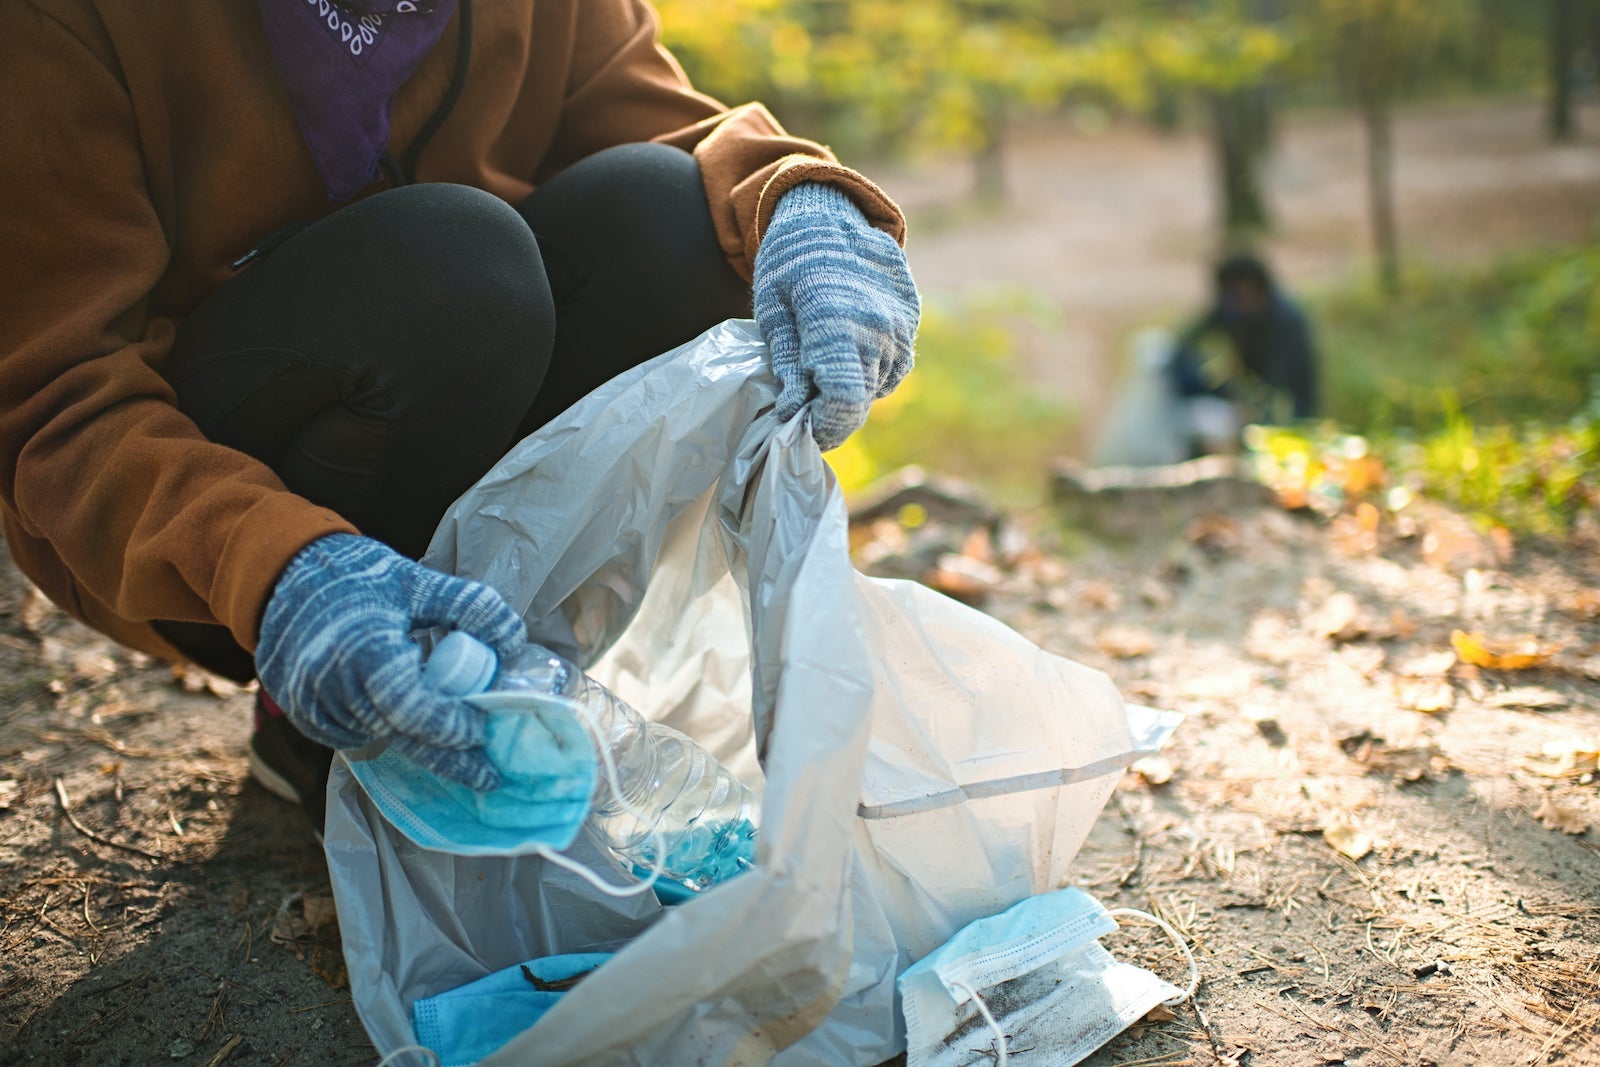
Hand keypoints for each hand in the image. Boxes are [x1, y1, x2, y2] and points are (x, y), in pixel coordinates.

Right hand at [256, 534, 525, 789]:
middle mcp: (333, 687)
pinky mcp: (301, 715)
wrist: (281, 576)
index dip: (452, 725)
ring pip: (377, 737)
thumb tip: (514, 639)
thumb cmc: (355, 575)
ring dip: (412, 738)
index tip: (484, 730)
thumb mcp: (417, 581)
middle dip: (447, 757)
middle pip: (401, 736)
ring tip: (446, 729)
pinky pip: (350, 735)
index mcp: (366, 652)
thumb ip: (469, 606)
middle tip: (489, 775)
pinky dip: (379, 729)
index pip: (415, 710)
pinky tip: (397, 715)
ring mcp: (311, 706)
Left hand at [753, 182, 919, 449]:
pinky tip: (848, 348)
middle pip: (861, 400)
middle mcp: (878, 327)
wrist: (829, 211)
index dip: (823, 425)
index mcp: (837, 323)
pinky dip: (871, 367)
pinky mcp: (910, 319)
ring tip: (823, 366)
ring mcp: (900, 324)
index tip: (802, 427)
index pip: (843, 401)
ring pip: (879, 384)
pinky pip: (894, 364)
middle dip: (832, 412)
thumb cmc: (788, 259)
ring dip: (852, 388)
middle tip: (805, 403)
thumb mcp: (771, 308)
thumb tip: (793, 412)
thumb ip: (786, 362)